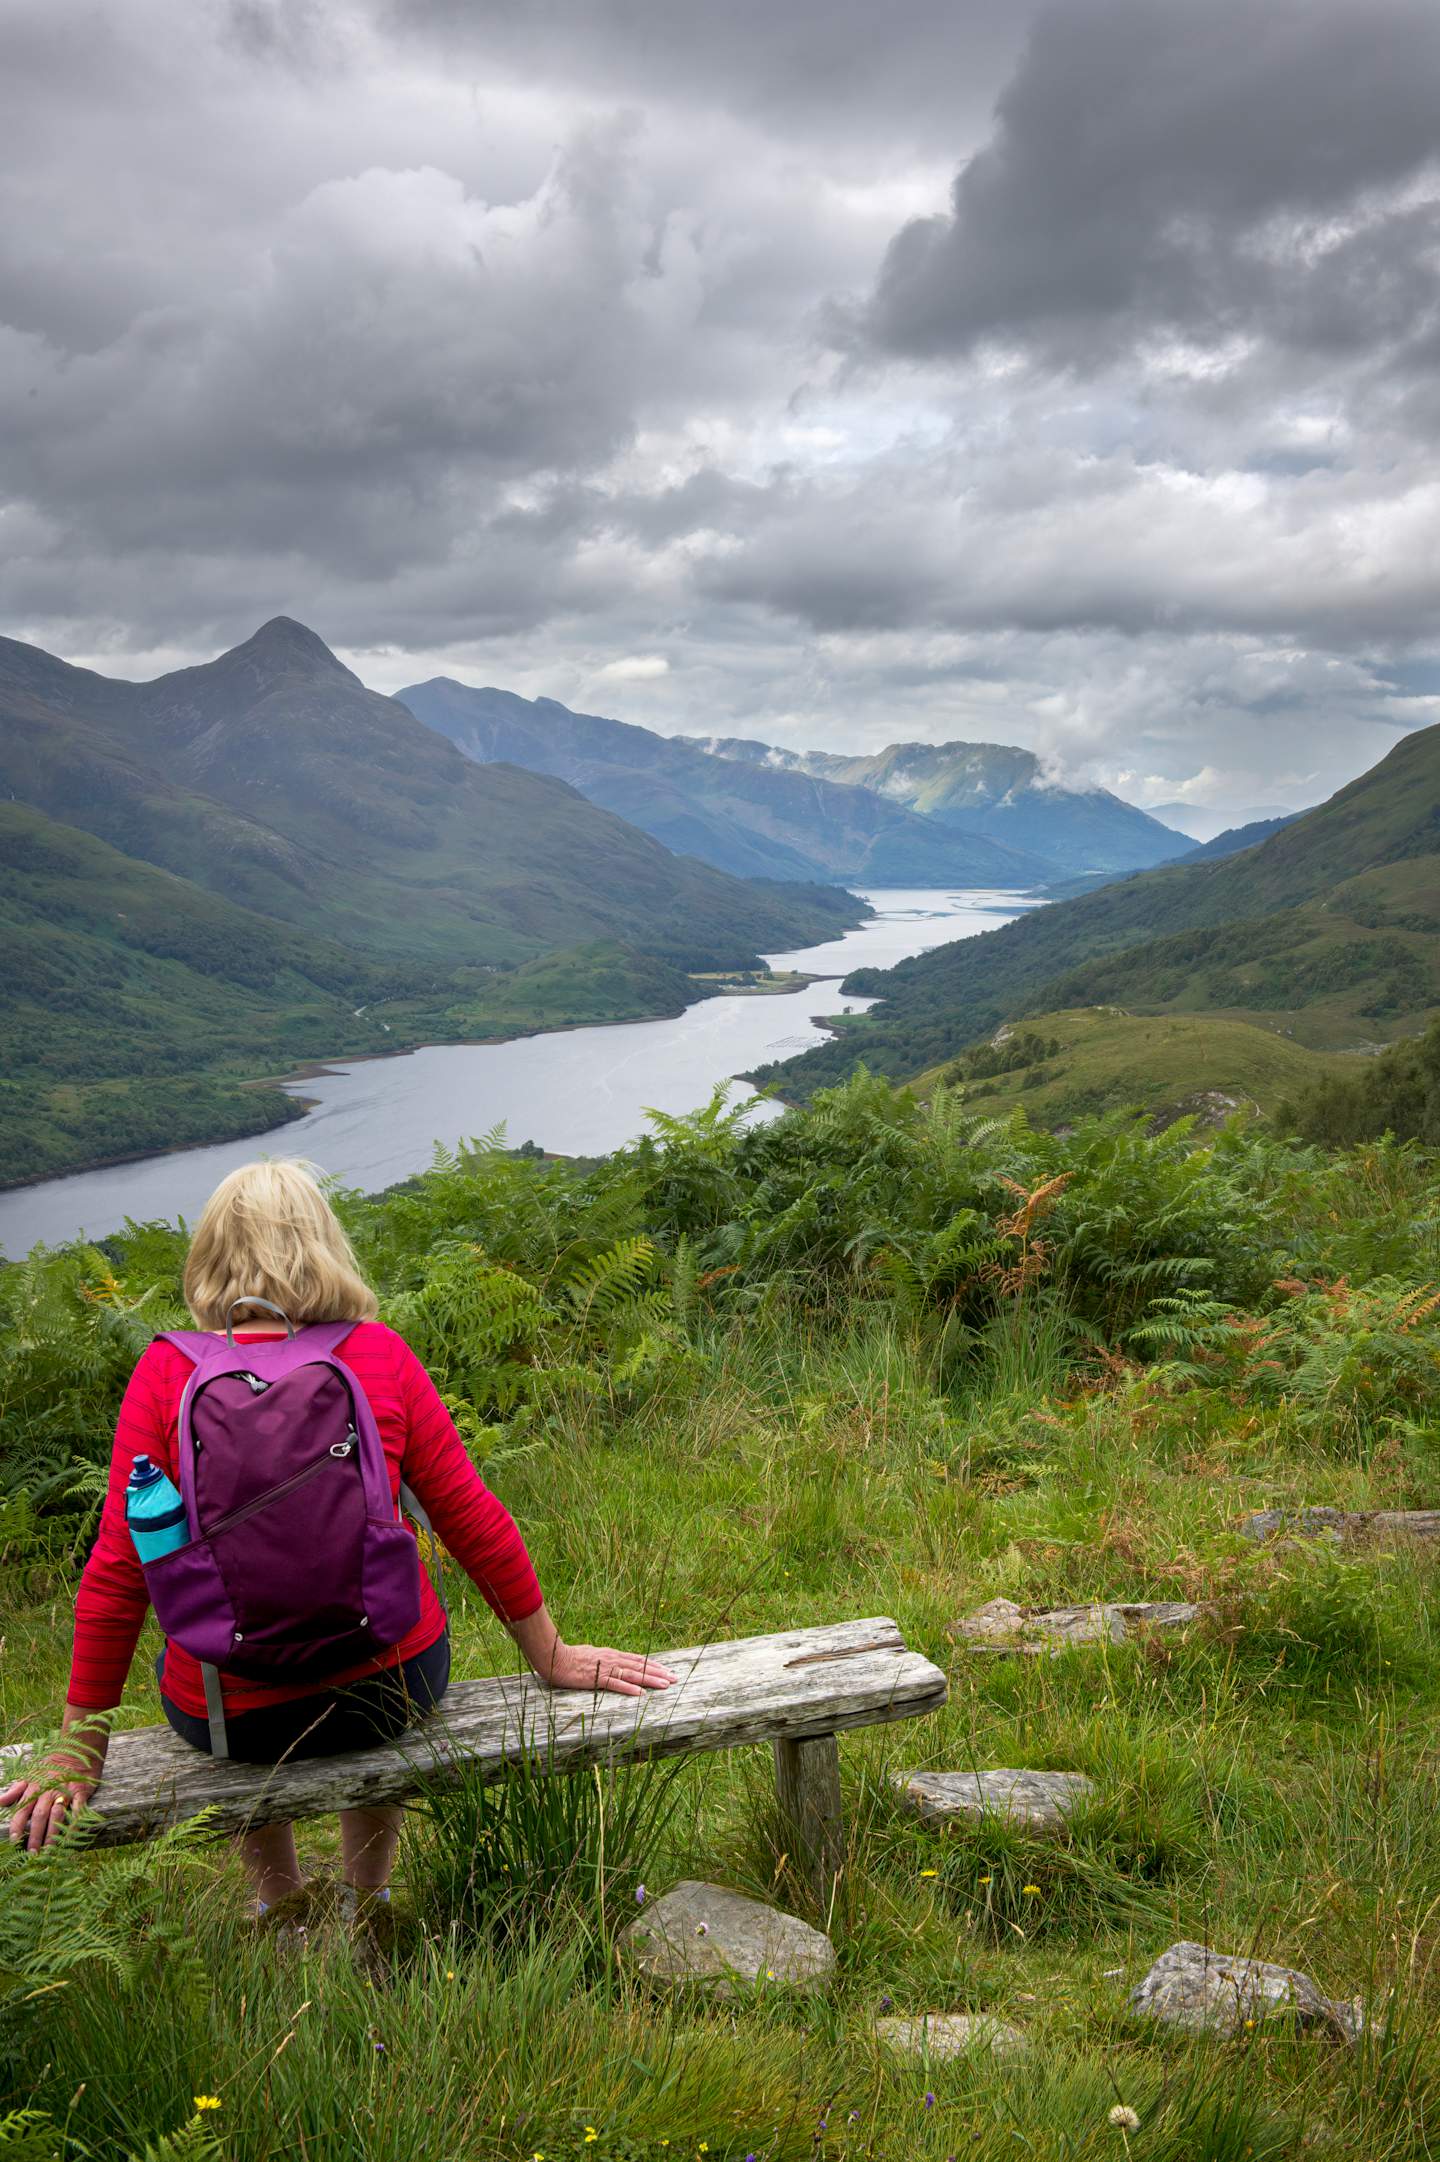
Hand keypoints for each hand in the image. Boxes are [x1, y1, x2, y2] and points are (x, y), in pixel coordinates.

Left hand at [3, 1757, 97, 1851]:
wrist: (78, 1746)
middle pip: (39, 1817)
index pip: (22, 1810)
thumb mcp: (30, 1773)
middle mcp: (48, 1790)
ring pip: (56, 1816)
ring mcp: (65, 1791)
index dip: (17, 1826)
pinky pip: (77, 1810)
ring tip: (49, 1851)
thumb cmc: (52, 1763)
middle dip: (35, 1836)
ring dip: (52, 1835)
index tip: (14, 1841)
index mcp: (34, 1787)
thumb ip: (15, 1790)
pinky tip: (70, 1836)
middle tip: (32, 1853)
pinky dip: (74, 1824)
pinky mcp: (81, 1791)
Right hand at [541, 1642, 677, 1696]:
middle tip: (674, 1678)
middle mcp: (612, 1659)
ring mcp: (605, 1668)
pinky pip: (616, 1684)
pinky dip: (629, 1689)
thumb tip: (612, 1662)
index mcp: (612, 1654)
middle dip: (658, 1672)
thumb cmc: (570, 1658)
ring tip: (665, 1685)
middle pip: (639, 1666)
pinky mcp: (597, 1678)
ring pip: (633, 1675)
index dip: (653, 1665)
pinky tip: (641, 1694)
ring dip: (650, 1680)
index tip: (667, 1670)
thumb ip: (603, 1658)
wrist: (555, 1657)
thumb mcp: (592, 1655)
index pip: (637, 1660)